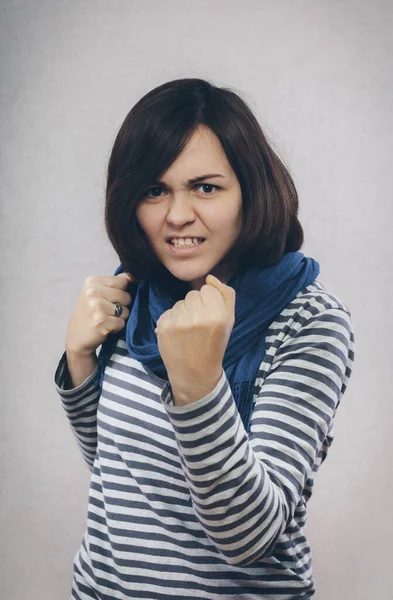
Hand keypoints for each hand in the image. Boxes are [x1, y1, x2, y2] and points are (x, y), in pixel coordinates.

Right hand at [65, 272, 133, 356]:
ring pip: (126, 310)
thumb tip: (133, 275)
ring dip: (120, 318)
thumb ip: (114, 283)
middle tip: (107, 312)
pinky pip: (122, 322)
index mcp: (92, 282)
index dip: (122, 292)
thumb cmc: (89, 314)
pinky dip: (117, 327)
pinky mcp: (101, 321)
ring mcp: (97, 306)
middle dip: (122, 306)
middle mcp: (93, 291)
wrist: (76, 338)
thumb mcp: (96, 293)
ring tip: (106, 319)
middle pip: (126, 296)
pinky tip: (105, 327)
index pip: (123, 281)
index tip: (110, 299)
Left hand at [154, 274, 235, 404]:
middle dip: (196, 306)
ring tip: (188, 331)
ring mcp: (179, 322)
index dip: (209, 302)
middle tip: (199, 326)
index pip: (208, 289)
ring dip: (183, 313)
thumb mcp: (229, 322)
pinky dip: (172, 320)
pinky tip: (177, 335)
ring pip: (180, 302)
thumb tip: (210, 277)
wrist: (195, 374)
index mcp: (218, 316)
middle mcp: (198, 317)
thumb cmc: (214, 346)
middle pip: (193, 294)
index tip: (210, 317)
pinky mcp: (163, 327)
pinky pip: (168, 311)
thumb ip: (226, 295)